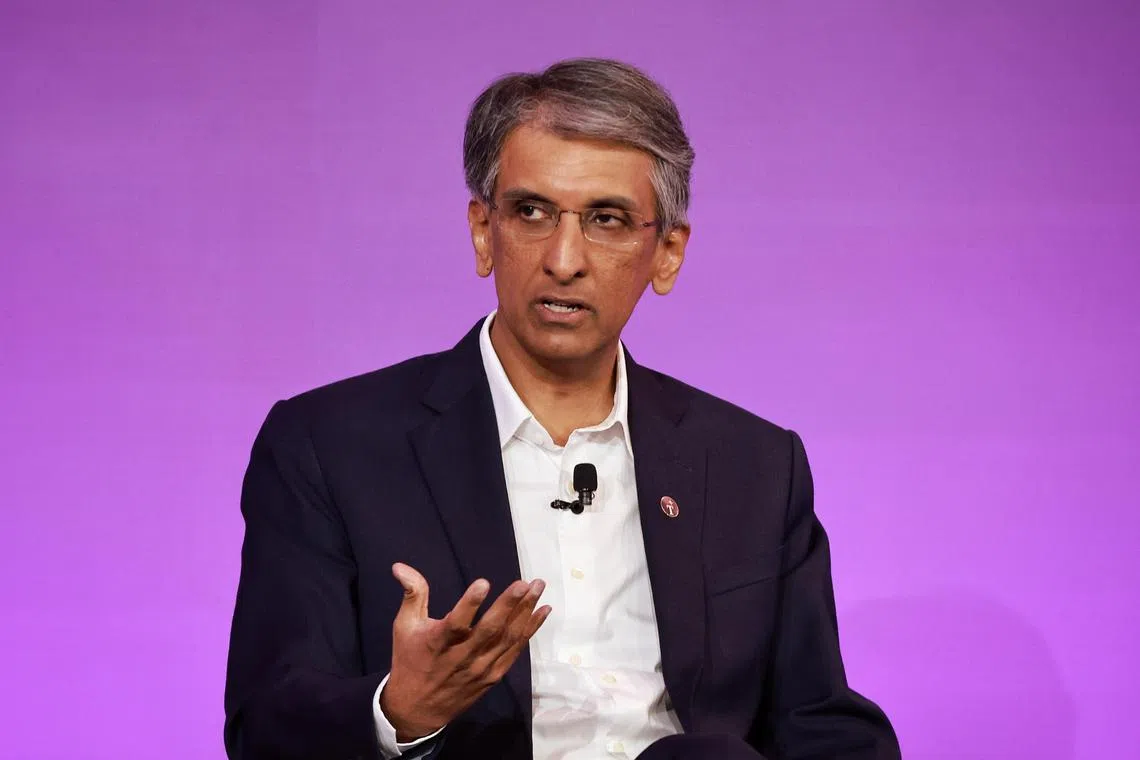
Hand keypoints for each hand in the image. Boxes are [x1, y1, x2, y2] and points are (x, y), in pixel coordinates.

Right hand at [380, 562, 551, 741]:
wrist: (416, 708)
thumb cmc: (410, 660)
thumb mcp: (404, 626)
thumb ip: (412, 594)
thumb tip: (400, 566)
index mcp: (438, 643)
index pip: (456, 623)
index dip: (469, 604)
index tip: (483, 583)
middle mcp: (462, 657)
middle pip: (490, 630)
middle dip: (509, 605)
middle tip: (525, 583)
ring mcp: (481, 668)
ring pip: (507, 639)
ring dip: (525, 612)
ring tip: (538, 587)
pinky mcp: (493, 676)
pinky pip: (515, 651)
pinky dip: (529, 631)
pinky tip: (542, 611)